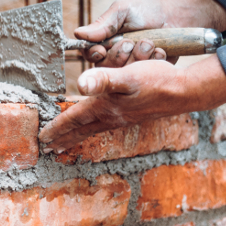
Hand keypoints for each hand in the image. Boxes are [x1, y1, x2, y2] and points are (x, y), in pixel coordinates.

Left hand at [39, 55, 225, 152]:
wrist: (183, 91)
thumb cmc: (156, 81)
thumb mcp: (127, 76)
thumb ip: (104, 79)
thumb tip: (80, 83)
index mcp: (104, 107)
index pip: (73, 119)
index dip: (56, 127)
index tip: (42, 138)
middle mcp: (111, 116)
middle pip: (80, 129)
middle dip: (63, 138)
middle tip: (48, 148)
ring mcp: (122, 118)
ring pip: (92, 129)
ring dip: (76, 135)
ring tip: (65, 142)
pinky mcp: (132, 115)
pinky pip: (104, 125)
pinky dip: (92, 128)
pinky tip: (96, 125)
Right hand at [76, 0, 225, 67]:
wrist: (175, 18)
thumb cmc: (145, 12)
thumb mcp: (121, 11)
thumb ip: (102, 24)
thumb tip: (78, 34)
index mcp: (104, 42)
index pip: (89, 55)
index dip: (93, 55)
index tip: (100, 50)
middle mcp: (115, 58)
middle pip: (105, 68)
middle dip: (118, 55)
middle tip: (130, 43)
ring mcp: (132, 68)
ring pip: (125, 73)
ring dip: (138, 57)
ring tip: (149, 43)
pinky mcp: (148, 74)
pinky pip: (146, 75)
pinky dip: (154, 60)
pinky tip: (160, 50)